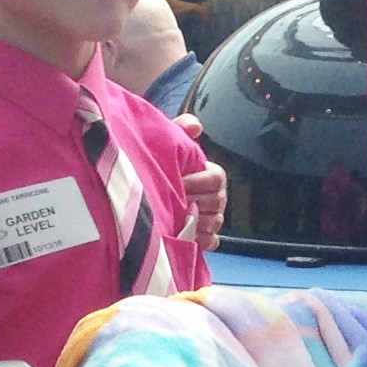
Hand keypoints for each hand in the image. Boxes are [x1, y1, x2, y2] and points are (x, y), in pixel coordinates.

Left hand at [172, 114, 227, 251]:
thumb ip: (180, 130)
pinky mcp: (205, 237)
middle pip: (217, 202)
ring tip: (178, 218)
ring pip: (214, 222)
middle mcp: (216, 197)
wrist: (149, 190)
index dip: (198, 181)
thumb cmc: (162, 164)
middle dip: (196, 202)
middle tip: (175, 202)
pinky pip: (211, 241)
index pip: (217, 177)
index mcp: (212, 175)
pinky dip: (201, 240)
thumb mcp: (169, 143)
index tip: (179, 182)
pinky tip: (187, 237)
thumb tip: (196, 125)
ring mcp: (212, 218)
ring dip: (197, 222)